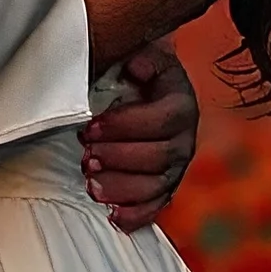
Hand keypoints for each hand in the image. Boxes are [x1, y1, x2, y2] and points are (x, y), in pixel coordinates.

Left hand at [80, 42, 200, 231]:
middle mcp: (184, 138)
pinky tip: (114, 216)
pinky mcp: (165, 186)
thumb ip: (140, 57)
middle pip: (158, 158)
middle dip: (118, 159)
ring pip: (156, 186)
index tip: (91, 127)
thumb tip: (136, 66)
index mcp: (180, 104)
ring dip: (122, 189)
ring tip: (91, 185)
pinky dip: (137, 215)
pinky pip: (156, 206)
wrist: (148, 90)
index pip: (160, 120)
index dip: (125, 126)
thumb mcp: (140, 54)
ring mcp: (177, 166)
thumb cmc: (136, 74)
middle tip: (86, 156)